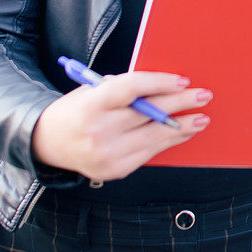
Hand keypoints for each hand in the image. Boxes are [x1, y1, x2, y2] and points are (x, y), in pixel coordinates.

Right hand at [32, 71, 212, 181]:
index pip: (132, 89)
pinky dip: (167, 142)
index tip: (183, 81)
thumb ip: (126, 89)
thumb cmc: (79, 107)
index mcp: (92, 103)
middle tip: (204, 96)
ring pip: (154, 137)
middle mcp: (98, 130)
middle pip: (149, 114)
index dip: (159, 83)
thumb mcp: (94, 89)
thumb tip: (166, 87)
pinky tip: (182, 133)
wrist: (48, 141)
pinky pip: (148, 153)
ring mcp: (106, 154)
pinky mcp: (113, 170)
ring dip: (182, 127)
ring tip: (201, 118)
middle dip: (180, 104)